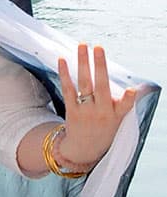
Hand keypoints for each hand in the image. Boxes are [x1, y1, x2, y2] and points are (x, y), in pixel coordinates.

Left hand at [56, 44, 135, 168]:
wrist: (83, 151)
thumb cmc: (104, 130)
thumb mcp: (117, 121)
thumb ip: (121, 104)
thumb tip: (133, 88)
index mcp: (116, 116)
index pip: (124, 107)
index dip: (128, 99)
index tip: (132, 90)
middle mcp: (101, 113)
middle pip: (101, 86)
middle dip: (100, 66)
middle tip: (98, 47)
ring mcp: (85, 111)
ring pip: (84, 84)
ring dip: (83, 63)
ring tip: (82, 45)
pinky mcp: (71, 110)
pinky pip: (68, 89)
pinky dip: (65, 74)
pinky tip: (63, 59)